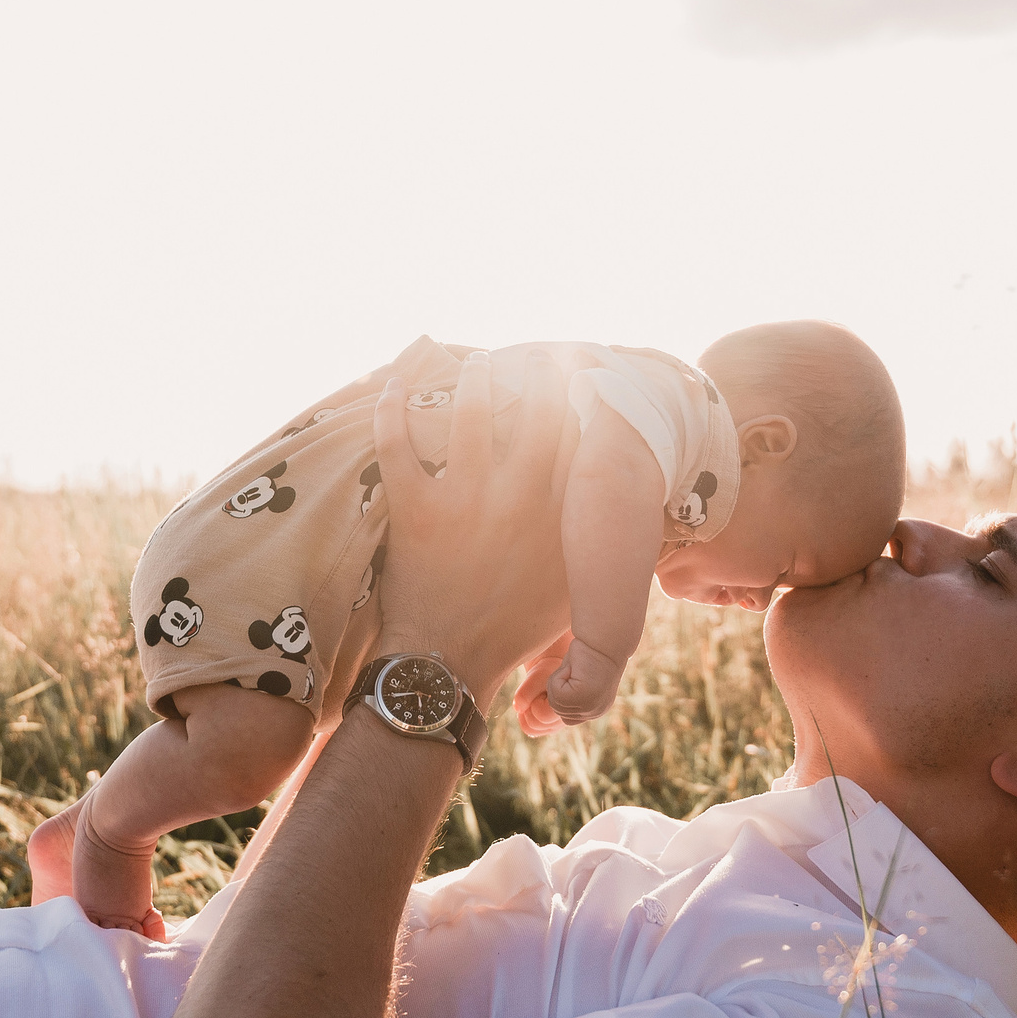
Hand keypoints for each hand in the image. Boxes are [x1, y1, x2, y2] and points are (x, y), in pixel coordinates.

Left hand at [371, 349, 567, 698]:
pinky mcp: (417, 508)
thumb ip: (592, 539)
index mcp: (561, 511)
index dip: (582, 391)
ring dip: (474, 378)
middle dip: (536, 371)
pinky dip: (393, 406)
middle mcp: (519, 494)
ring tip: (478, 362)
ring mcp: (466, 498)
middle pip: (532, 406)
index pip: (579, 430)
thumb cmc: (516, 626)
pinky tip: (396, 382)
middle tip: (535, 355)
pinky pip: (397, 442)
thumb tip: (623, 510)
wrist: (451, 662)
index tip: (583, 368)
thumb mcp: (575, 584)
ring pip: (469, 411)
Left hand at [511, 635, 572, 736]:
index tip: (542, 688)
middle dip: (530, 706)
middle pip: (534, 724)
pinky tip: (532, 704)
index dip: (535, 700)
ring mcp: (558, 726)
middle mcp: (565, 721)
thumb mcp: (537, 675)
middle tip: (537, 692)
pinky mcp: (550, 727)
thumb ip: (527, 692)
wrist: (552, 670)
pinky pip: (531, 729)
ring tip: (534, 697)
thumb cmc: (547, 670)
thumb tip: (518, 709)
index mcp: (568, 707)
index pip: (540, 714)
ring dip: (527, 712)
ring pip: (531, 728)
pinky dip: (526, 718)